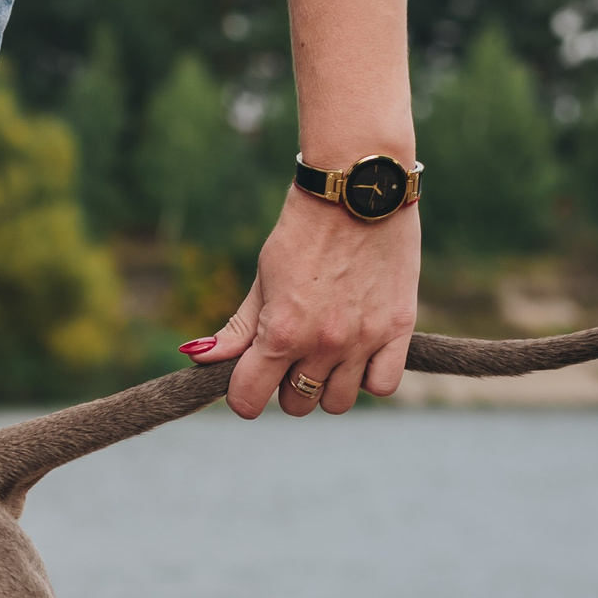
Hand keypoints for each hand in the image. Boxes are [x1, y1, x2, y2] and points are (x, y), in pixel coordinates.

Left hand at [180, 191, 419, 417]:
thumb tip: (198, 359)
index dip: (243, 394)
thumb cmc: (301, 234)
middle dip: (286, 387)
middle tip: (290, 356)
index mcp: (282, 333)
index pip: (249, 399)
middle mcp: (323, 344)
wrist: (357, 193)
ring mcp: (363, 339)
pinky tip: (359, 354)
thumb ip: (237, 329)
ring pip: (338, 402)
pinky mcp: (399, 329)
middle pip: (296, 404)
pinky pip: (383, 385)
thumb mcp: (262, 280)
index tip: (249, 378)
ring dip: (326, 386)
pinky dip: (369, 377)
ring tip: (325, 354)